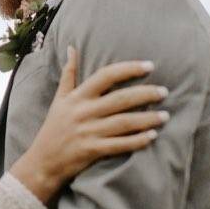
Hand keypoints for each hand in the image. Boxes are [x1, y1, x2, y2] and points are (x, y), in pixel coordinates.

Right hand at [10, 46, 168, 201]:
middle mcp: (83, 112)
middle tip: (164, 91)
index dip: (128, 69)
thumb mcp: (59, 98)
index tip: (149, 66)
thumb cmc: (53, 127)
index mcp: (77, 97)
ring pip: (123, 123)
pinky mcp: (92, 151)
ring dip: (147, 119)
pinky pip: (119, 145)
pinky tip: (152, 136)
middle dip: (145, 94)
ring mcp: (88, 132)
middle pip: (119, 99)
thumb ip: (68, 73)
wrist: (43, 161)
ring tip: (166, 115)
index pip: (105, 76)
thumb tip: (72, 47)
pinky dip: (137, 140)